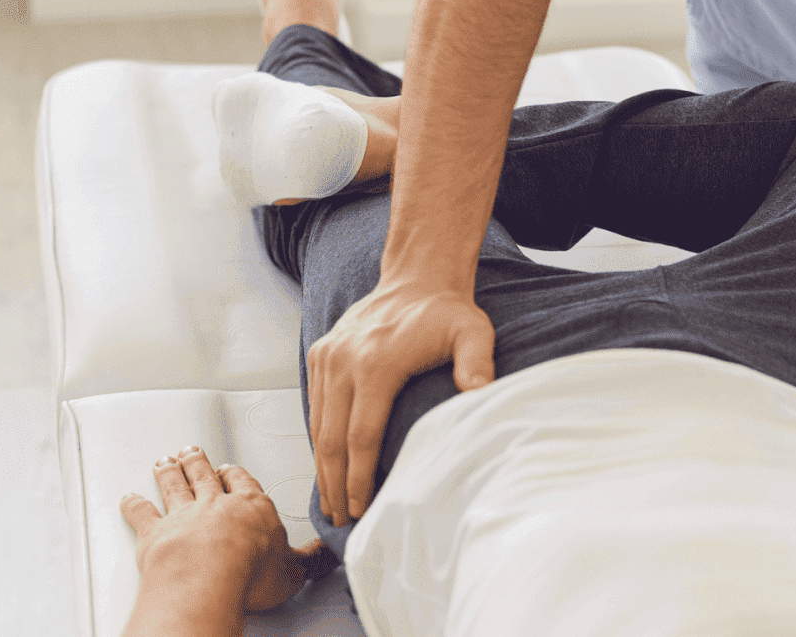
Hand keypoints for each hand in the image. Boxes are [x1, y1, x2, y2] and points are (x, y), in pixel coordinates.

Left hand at [120, 447, 336, 615]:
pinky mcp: (155, 533)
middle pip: (204, 475)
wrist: (209, 576)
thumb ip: (307, 559)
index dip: (234, 474)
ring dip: (170, 472)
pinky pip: (142, 513)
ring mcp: (183, 515)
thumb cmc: (250, 571)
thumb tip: (326, 554)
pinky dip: (134, 504)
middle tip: (192, 451)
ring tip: (165, 462)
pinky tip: (129, 497)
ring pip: (175, 485)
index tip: (229, 469)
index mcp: (251, 506)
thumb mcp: (292, 570)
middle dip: (198, 462)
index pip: (243, 481)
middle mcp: (215, 503)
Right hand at [307, 268, 496, 526]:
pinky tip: (327, 464)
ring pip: (317, 424)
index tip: (362, 508)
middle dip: (335, 484)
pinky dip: (318, 438)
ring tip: (331, 502)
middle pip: (332, 438)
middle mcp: (343, 361)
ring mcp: (327, 356)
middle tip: (342, 519)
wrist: (416, 277)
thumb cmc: (447, 312)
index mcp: (375, 363)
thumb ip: (476, 362)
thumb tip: (480, 393)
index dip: (359, 477)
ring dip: (322, 467)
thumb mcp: (472, 332)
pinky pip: (315, 405)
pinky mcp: (320, 353)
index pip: (361, 435)